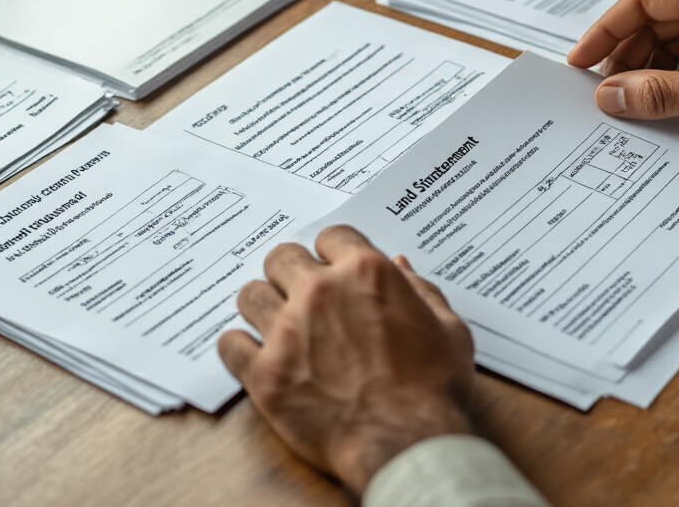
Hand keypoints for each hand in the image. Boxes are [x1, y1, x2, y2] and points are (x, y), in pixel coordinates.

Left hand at [218, 225, 474, 494]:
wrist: (408, 442)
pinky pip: (230, 344)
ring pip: (250, 295)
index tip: (332, 269)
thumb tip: (401, 267)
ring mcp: (287, 332)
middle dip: (290, 273)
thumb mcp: (448, 329)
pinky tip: (255, 355)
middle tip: (300, 294)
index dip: (332, 253)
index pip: (330, 236)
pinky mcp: (265, 374)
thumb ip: (422, 290)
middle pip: (281, 257)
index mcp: (365, 273)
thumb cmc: (433, 389)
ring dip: (263, 306)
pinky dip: (239, 348)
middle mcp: (320, 293)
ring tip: (277, 325)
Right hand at [567, 0, 678, 131]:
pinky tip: (661, 96)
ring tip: (632, 100)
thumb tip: (611, 97)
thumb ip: (662, 94)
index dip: (606, 30)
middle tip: (605, 91)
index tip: (581, 60)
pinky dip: (674, 69)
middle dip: (627, 55)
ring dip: (649, 66)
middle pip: (654, 16)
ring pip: (671, 33)